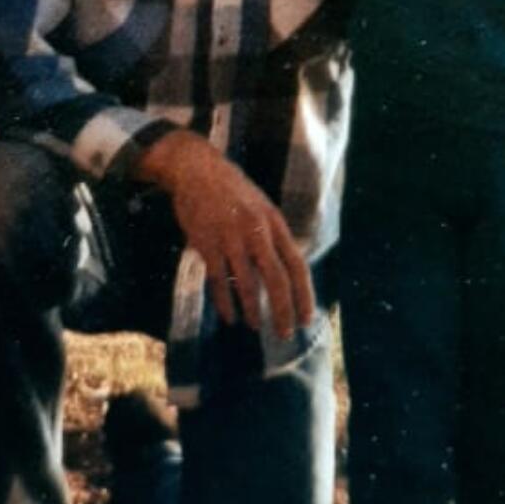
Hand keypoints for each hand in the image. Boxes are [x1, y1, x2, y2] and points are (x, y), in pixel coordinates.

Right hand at [136, 131, 314, 339]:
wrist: (197, 169)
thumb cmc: (232, 190)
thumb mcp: (262, 207)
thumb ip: (273, 236)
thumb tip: (286, 269)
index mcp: (274, 222)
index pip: (297, 265)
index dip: (304, 295)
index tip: (307, 318)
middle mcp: (256, 231)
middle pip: (276, 279)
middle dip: (283, 311)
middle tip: (285, 334)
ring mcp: (231, 237)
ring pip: (246, 284)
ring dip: (252, 310)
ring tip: (256, 326)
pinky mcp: (206, 243)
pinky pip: (218, 280)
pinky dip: (225, 302)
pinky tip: (229, 315)